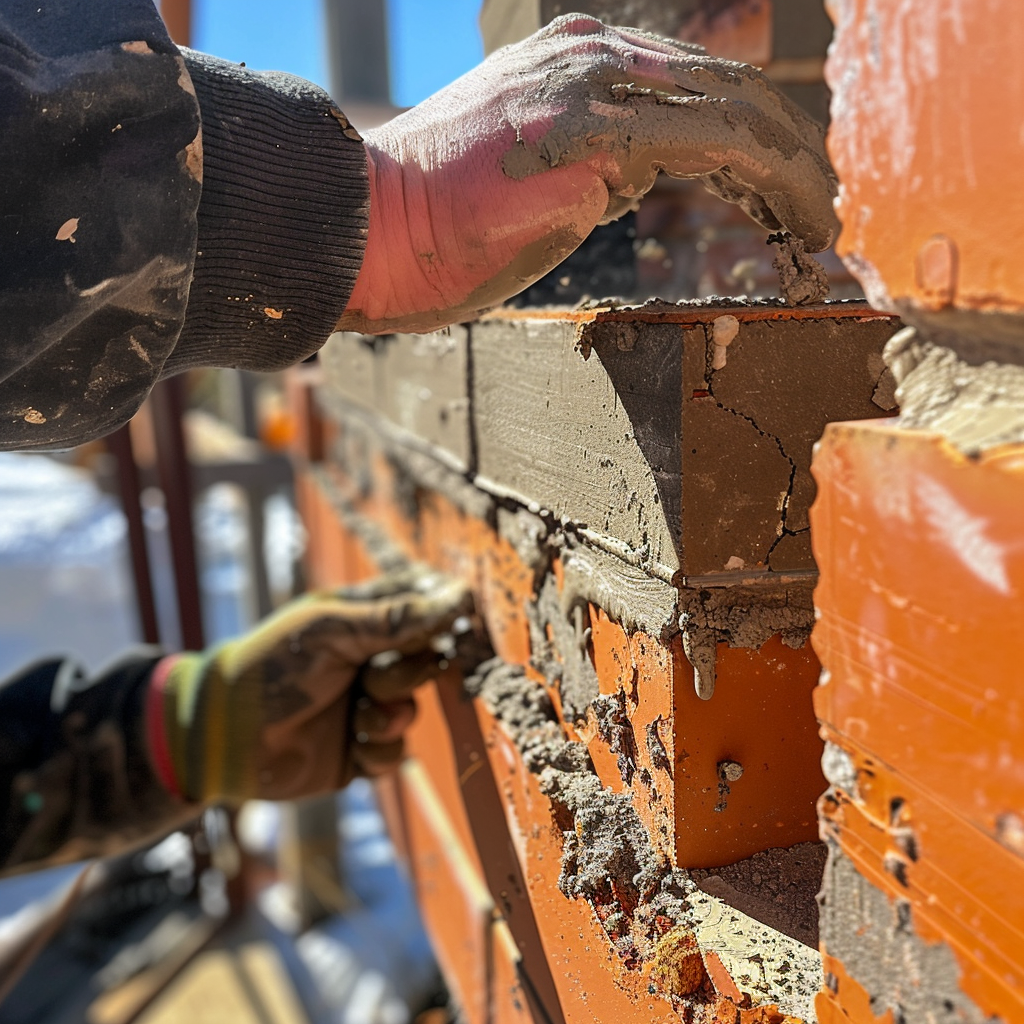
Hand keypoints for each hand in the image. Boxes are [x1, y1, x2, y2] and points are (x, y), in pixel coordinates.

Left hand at [149, 567, 470, 802]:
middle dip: (407, 674)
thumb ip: (397, 617)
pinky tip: (352, 743)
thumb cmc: (273, 665)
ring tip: (358, 716)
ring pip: (414, 710)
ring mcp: (364, 705)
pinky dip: (378, 748)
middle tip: (372, 677)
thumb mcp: (334, 630)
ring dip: (390, 714)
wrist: (226, 735)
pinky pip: (396, 752)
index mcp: (361, 620)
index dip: (441, 615)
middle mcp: (368, 660)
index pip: (420, 605)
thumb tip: (458, 596)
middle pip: (425, 662)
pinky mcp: (359, 751)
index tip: (455, 623)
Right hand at [339, 14, 838, 334]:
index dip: (752, 133)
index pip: (692, 84)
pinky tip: (800, 220)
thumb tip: (630, 179)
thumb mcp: (531, 179)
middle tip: (824, 205)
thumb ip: (588, 162)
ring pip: (739, 111)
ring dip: (795, 171)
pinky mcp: (607, 131)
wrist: (375, 226)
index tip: (783, 186)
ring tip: (825, 223)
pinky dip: (773, 184)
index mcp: (577, 58)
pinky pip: (721, 147)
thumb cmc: (438, 223)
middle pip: (729, 86)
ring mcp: (600, 82)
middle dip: (790, 149)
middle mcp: (596, 53)